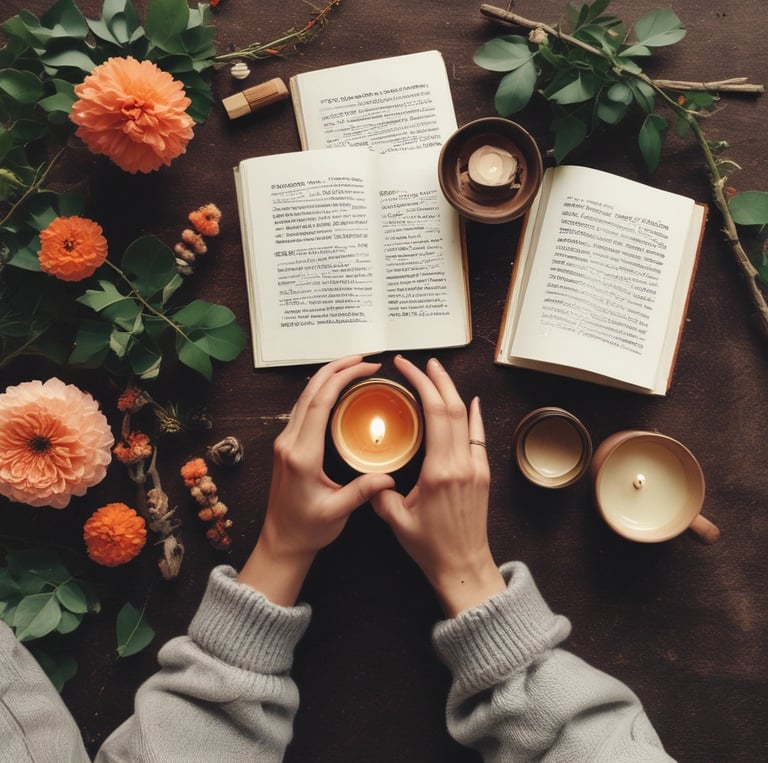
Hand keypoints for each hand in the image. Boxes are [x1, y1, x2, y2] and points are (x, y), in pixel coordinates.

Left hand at [238, 356, 395, 604]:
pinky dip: (320, 392)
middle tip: (364, 358)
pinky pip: (303, 409)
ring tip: (353, 367)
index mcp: (302, 455)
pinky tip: (335, 390)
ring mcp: (285, 442)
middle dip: (337, 369)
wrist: (281, 543)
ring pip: (304, 397)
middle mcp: (289, 443)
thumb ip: (362, 492)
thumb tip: (389, 478)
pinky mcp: (286, 445)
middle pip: (310, 392)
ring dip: (327, 377)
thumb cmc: (307, 530)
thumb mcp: (337, 513)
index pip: (321, 403)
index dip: (343, 378)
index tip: (366, 367)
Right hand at [371, 356, 505, 616]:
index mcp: (440, 470)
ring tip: (437, 373)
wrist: (464, 566)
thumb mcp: (396, 519)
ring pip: (467, 417)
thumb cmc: (431, 547)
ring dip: (452, 391)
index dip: (422, 384)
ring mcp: (476, 467)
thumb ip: (381, 493)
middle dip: (437, 378)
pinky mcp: (482, 473)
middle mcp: (462, 463)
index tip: (406, 368)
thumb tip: (371, 474)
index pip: (435, 413)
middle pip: (453, 407)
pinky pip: (477, 435)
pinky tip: (470, 402)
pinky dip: (472, 415)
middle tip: (419, 363)